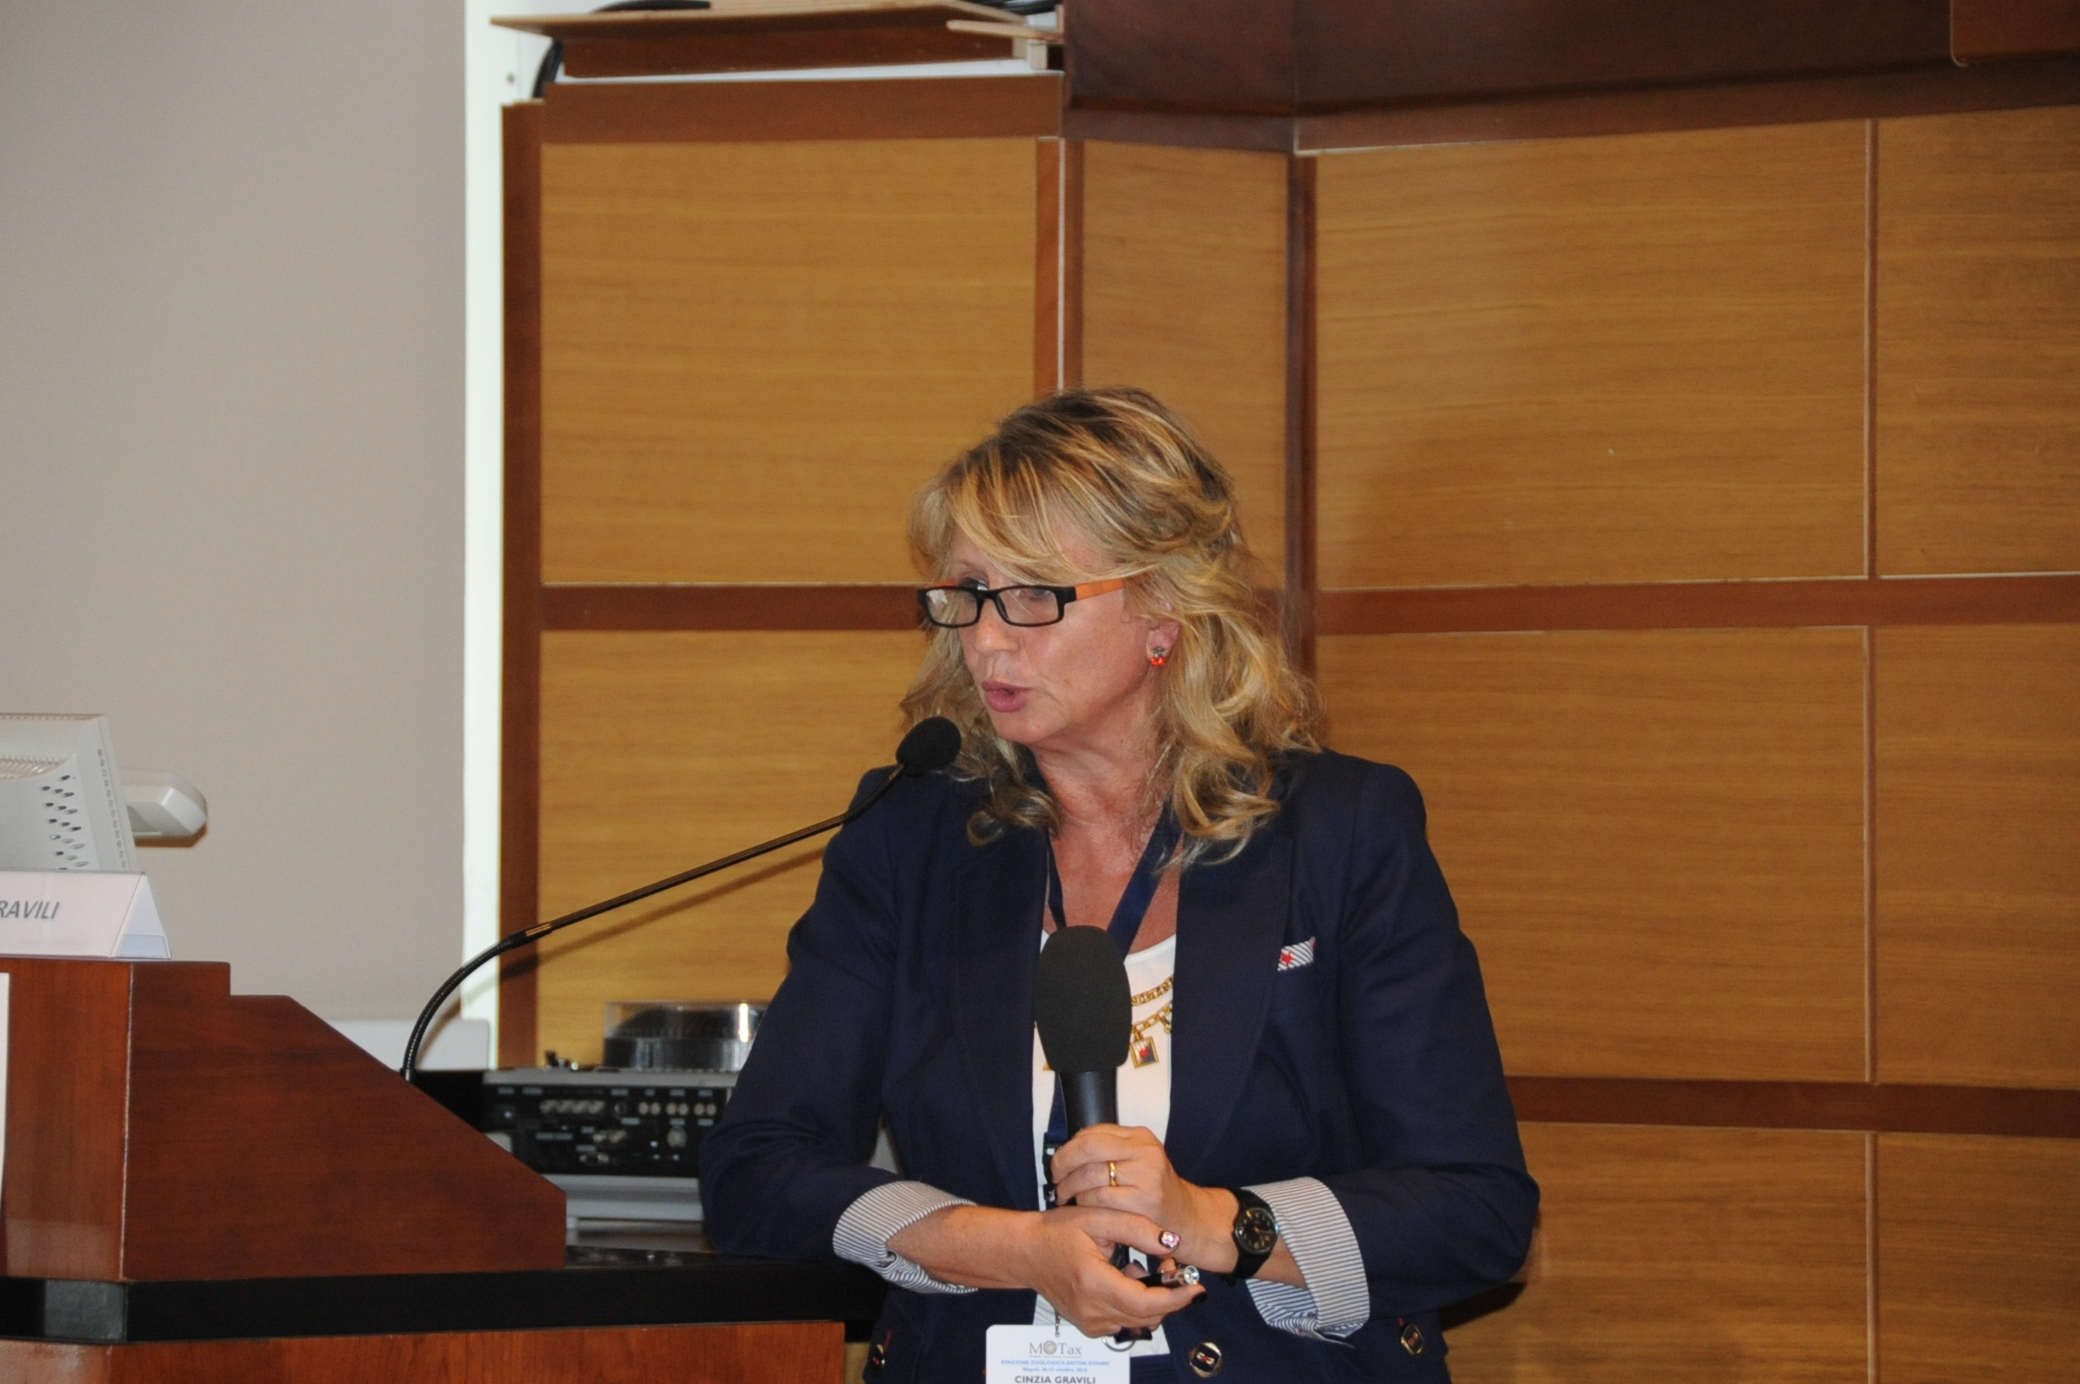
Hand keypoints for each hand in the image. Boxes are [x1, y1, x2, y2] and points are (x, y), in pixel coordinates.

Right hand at [1019, 1205, 1203, 1337]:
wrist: (1025, 1252)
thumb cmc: (1056, 1232)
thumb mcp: (1098, 1217)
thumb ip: (1137, 1228)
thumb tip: (1171, 1241)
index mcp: (1094, 1283)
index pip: (1147, 1303)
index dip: (1176, 1297)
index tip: (1196, 1286)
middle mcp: (1092, 1311)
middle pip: (1148, 1316)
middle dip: (1168, 1295)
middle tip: (1169, 1266)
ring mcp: (1089, 1322)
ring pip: (1139, 1321)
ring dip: (1152, 1300)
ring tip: (1141, 1267)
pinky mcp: (1089, 1325)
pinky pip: (1124, 1322)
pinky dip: (1135, 1305)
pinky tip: (1125, 1279)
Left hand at [1050, 1124, 1238, 1275]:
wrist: (1187, 1219)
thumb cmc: (1155, 1192)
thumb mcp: (1138, 1161)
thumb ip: (1110, 1151)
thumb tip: (1069, 1150)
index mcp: (1140, 1137)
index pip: (1093, 1132)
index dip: (1069, 1148)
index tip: (1059, 1162)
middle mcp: (1145, 1151)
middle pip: (1088, 1148)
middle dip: (1063, 1163)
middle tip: (1055, 1178)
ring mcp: (1146, 1175)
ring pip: (1089, 1175)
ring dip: (1070, 1188)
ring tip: (1065, 1196)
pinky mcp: (1143, 1201)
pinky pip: (1099, 1199)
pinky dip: (1084, 1204)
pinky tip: (1082, 1208)